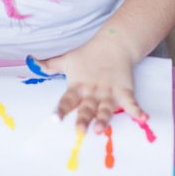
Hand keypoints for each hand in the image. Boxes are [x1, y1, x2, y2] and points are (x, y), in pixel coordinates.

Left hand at [30, 41, 147, 132]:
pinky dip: (137, 110)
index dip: (61, 109)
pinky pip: (131, 102)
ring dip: (104, 119)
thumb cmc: (87, 55)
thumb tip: (31, 61)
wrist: (113, 45)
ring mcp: (109, 92)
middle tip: (80, 130)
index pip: (67, 100)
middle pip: (87, 107)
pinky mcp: (124, 90)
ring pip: (106, 108)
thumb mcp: (67, 60)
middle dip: (83, 118)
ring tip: (101, 129)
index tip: (55, 120)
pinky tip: (143, 118)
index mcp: (77, 86)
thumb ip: (50, 65)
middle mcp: (92, 92)